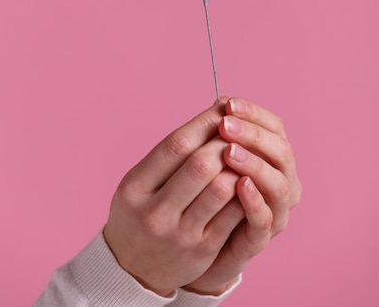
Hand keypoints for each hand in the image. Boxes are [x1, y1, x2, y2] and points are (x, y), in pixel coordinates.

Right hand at [103, 102, 244, 296]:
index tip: (221, 110)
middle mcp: (155, 212)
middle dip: (224, 142)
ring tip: (243, 153)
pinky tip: (247, 179)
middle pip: (200, 165)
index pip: (175, 145)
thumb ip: (168, 156)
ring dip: (238, 165)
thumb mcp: (138, 183)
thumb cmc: (139, 213)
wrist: (131, 269)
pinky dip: (245, 191)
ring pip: (221, 189)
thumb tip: (211, 117)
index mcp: (135, 188)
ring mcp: (180, 233)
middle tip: (237, 130)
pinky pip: (233, 214)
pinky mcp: (203, 249)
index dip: (203, 123)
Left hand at [183, 97, 301, 294]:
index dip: (254, 113)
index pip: (275, 127)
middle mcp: (282, 182)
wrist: (194, 243)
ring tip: (230, 152)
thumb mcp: (211, 158)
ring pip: (279, 184)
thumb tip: (220, 101)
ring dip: (255, 164)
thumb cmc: (205, 192)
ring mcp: (275, 211)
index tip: (228, 103)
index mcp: (273, 156)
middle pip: (282, 152)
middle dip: (253, 135)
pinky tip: (238, 184)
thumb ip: (220, 134)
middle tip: (226, 125)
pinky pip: (265, 219)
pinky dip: (254, 200)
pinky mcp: (259, 238)